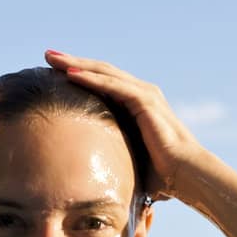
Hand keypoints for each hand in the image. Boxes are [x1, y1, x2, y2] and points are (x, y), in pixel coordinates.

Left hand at [44, 50, 207, 199]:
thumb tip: (93, 180)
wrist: (188, 176)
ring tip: (51, 58)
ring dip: (76, 64)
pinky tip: (70, 74)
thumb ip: (115, 159)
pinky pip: (113, 85)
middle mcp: (142, 93)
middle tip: (48, 55)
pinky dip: (91, 78)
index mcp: (138, 105)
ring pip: (104, 73)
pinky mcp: (145, 101)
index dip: (80, 75)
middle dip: (73, 62)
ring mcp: (145, 95)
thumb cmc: (164, 176)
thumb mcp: (131, 161)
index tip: (55, 72)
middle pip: (101, 71)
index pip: (104, 83)